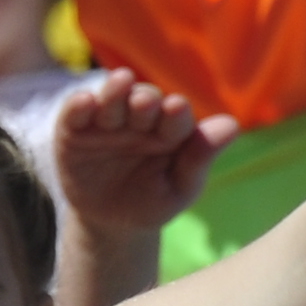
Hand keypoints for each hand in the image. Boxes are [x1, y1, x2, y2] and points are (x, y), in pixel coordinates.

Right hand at [51, 79, 236, 239]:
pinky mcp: (73, 130)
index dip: (177, 113)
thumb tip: (233, 125)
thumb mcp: (179, 188)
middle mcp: (139, 119)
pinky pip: (74, 114)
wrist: (110, 223)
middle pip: (143, 101)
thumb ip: (200, 158)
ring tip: (121, 82)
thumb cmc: (153, 202)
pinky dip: (78, 105)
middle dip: (145, 100)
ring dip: (115, 92)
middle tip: (147, 103)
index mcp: (171, 129)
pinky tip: (85, 101)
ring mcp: (106, 122)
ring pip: (111, 100)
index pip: (177, 117)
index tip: (178, 109)